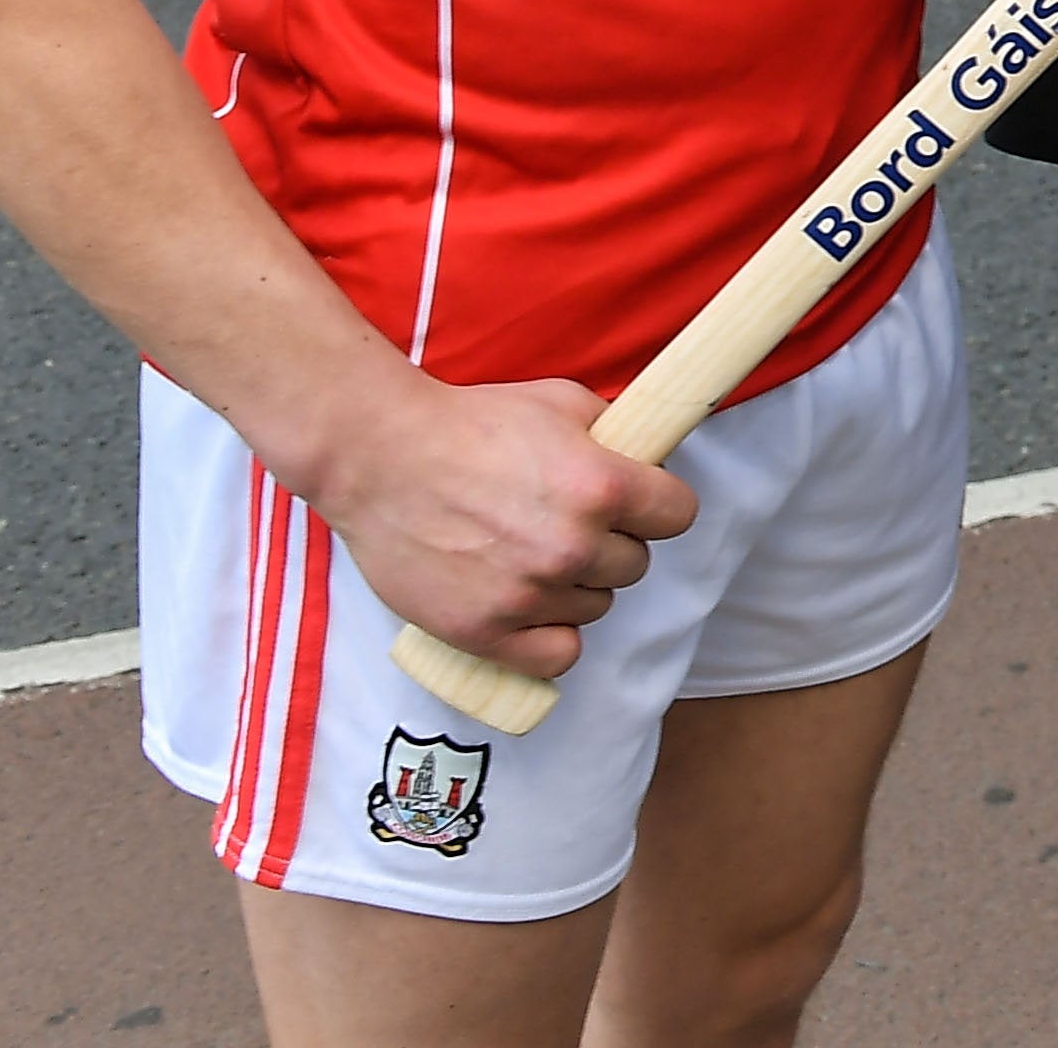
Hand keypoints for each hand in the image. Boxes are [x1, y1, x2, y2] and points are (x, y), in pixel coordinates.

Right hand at [305, 367, 698, 679]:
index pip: (678, 515)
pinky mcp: (484, 631)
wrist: (379, 457)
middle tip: (566, 523)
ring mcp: (527, 594)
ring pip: (596, 606)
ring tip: (531, 554)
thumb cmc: (468, 422)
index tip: (637, 503)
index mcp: (600, 486)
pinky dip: (551, 636)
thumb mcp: (559, 402)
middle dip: (611, 543)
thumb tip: (649, 459)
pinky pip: (556, 655)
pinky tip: (532, 609)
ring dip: (576, 585)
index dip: (659, 505)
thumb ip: (614, 434)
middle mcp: (571, 545)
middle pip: (634, 564)